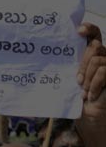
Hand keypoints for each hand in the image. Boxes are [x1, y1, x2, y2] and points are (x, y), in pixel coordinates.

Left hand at [77, 24, 105, 138]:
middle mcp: (103, 57)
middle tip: (77, 81)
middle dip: (83, 64)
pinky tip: (90, 95)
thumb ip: (67, 64)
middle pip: (94, 46)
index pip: (94, 34)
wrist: (89, 118)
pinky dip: (94, 85)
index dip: (89, 28)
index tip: (78, 30)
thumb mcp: (69, 79)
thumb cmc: (75, 98)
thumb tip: (45, 52)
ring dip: (87, 77)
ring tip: (83, 90)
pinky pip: (103, 71)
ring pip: (98, 59)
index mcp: (90, 54)